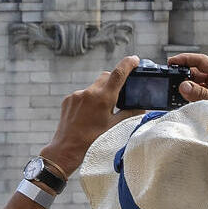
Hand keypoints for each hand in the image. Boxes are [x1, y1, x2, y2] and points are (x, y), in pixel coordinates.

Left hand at [39, 55, 144, 170]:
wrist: (66, 149)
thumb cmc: (91, 140)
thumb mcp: (114, 127)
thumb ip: (129, 113)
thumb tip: (141, 107)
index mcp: (103, 98)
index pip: (118, 73)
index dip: (128, 64)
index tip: (135, 59)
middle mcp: (89, 93)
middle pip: (106, 77)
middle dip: (114, 81)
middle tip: (119, 93)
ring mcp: (76, 95)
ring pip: (94, 86)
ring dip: (100, 92)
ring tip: (101, 110)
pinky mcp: (68, 100)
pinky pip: (82, 94)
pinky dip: (88, 99)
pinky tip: (88, 114)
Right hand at [168, 53, 207, 125]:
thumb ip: (201, 94)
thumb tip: (183, 86)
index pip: (201, 61)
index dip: (185, 59)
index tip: (171, 62)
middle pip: (197, 72)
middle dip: (184, 76)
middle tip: (170, 81)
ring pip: (197, 84)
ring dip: (188, 89)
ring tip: (177, 94)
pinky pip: (200, 95)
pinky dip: (192, 97)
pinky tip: (186, 102)